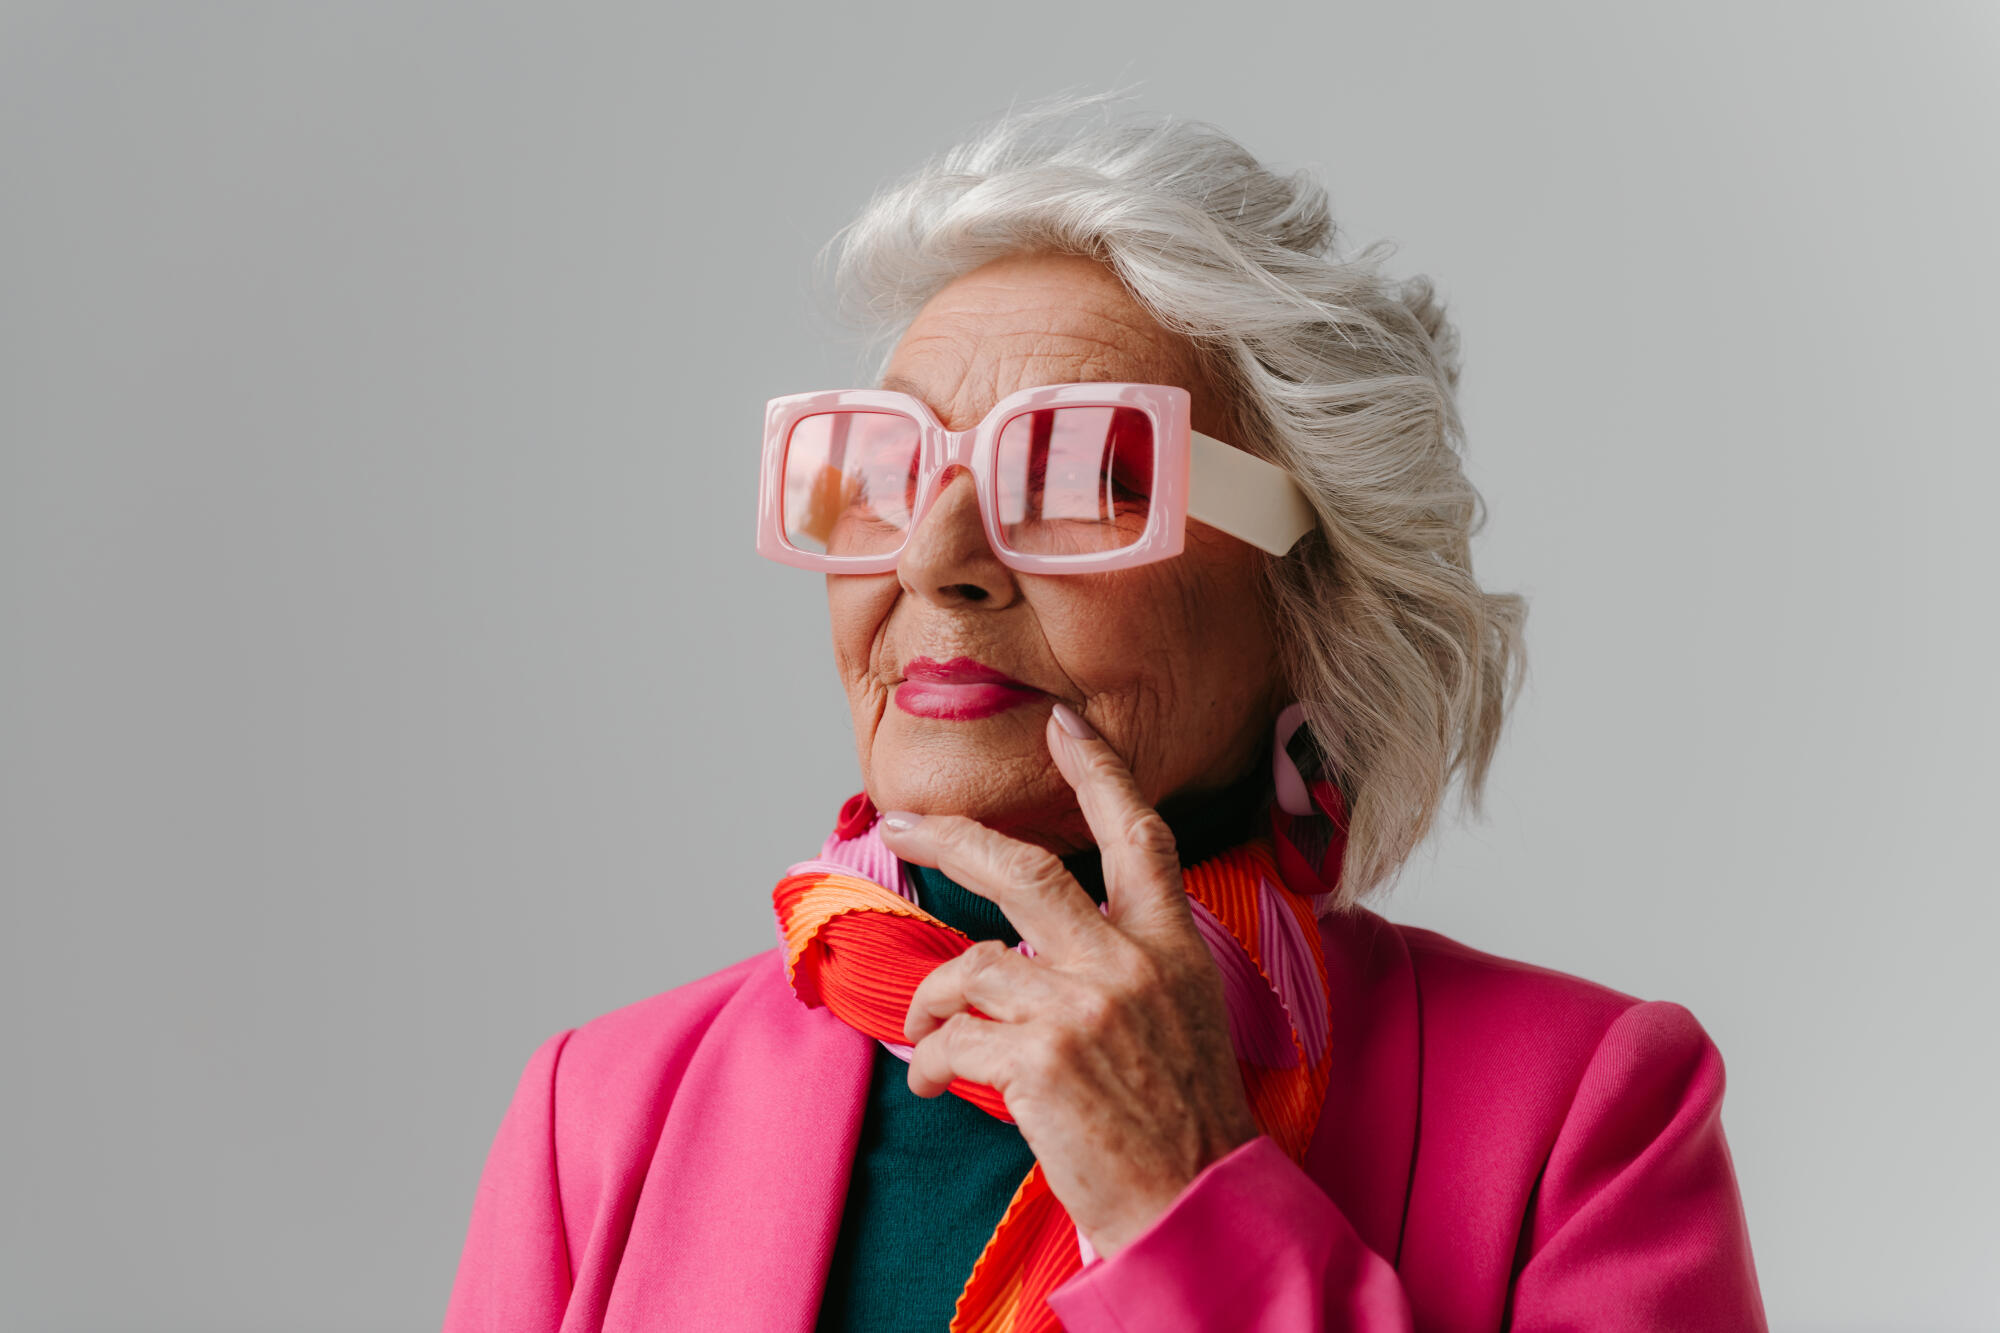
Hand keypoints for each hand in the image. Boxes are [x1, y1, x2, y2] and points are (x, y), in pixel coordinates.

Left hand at [876, 703, 1260, 1260]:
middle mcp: (1129, 963)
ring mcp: (1083, 1009)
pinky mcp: (1041, 1061)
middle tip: (903, 823)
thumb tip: (1034, 942)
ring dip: (932, 1000)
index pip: (1138, 834)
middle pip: (1024, 869)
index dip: (1098, 771)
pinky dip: (932, 1061)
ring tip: (929, 1035)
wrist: (1196, 1203)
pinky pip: (954, 1040)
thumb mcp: (1181, 1013)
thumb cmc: (1181, 1116)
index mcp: (1171, 944)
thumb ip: (1124, 961)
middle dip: (952, 837)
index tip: (1063, 724)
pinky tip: (937, 1082)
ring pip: (970, 965)